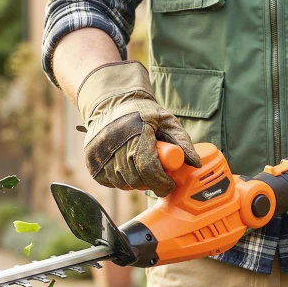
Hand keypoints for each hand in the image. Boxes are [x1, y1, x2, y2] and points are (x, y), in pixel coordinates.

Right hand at [77, 61, 200, 196]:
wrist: (112, 102)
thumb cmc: (142, 112)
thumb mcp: (166, 121)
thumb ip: (182, 141)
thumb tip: (195, 163)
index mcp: (136, 133)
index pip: (148, 168)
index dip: (161, 182)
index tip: (169, 184)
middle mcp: (115, 144)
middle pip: (136, 179)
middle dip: (151, 184)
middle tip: (159, 179)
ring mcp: (100, 154)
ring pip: (123, 183)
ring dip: (136, 183)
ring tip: (143, 170)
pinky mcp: (92, 160)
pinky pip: (110, 182)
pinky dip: (121, 180)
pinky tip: (128, 169)